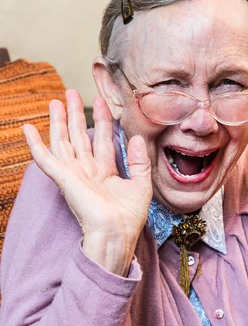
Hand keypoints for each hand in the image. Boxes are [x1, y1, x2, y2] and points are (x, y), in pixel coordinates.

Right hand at [23, 90, 152, 275]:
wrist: (116, 233)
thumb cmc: (129, 217)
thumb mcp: (141, 184)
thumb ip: (139, 160)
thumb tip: (136, 137)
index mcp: (106, 172)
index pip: (103, 139)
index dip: (103, 120)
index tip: (103, 101)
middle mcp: (88, 170)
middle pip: (80, 136)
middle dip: (76, 114)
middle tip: (71, 92)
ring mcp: (74, 174)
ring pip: (63, 141)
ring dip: (58, 121)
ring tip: (55, 101)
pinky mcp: (64, 178)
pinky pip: (45, 159)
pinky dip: (35, 144)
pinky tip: (28, 128)